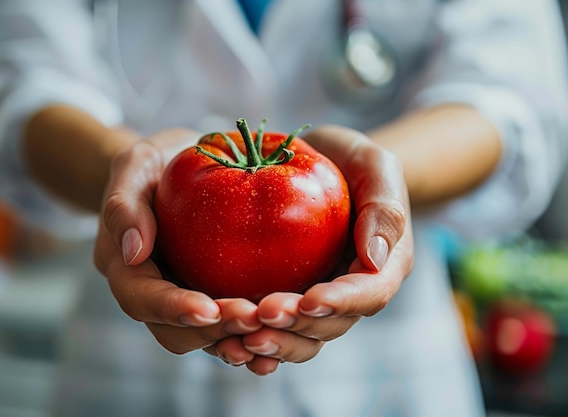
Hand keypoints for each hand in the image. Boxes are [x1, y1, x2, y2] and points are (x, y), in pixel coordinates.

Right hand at [93, 128, 262, 355]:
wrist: (174, 170)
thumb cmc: (153, 164)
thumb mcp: (134, 165)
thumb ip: (124, 204)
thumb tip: (133, 252)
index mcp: (125, 269)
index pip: (142, 300)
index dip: (173, 309)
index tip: (208, 308)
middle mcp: (153, 294)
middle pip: (175, 333)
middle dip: (213, 331)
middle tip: (254, 318)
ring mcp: (184, 299)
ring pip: (205, 338)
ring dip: (237, 337)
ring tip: (272, 324)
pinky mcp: (214, 296)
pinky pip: (231, 325)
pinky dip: (254, 332)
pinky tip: (286, 327)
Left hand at [206, 125, 413, 374]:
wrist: (322, 164)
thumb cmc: (352, 161)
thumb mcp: (376, 166)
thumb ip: (384, 206)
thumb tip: (375, 259)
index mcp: (382, 267)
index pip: (369, 294)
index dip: (340, 304)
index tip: (309, 301)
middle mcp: (349, 292)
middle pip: (330, 325)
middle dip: (297, 327)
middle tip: (262, 315)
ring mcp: (315, 296)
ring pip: (300, 336)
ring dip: (273, 342)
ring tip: (240, 338)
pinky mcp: (284, 294)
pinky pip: (271, 325)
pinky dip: (250, 337)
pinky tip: (224, 340)